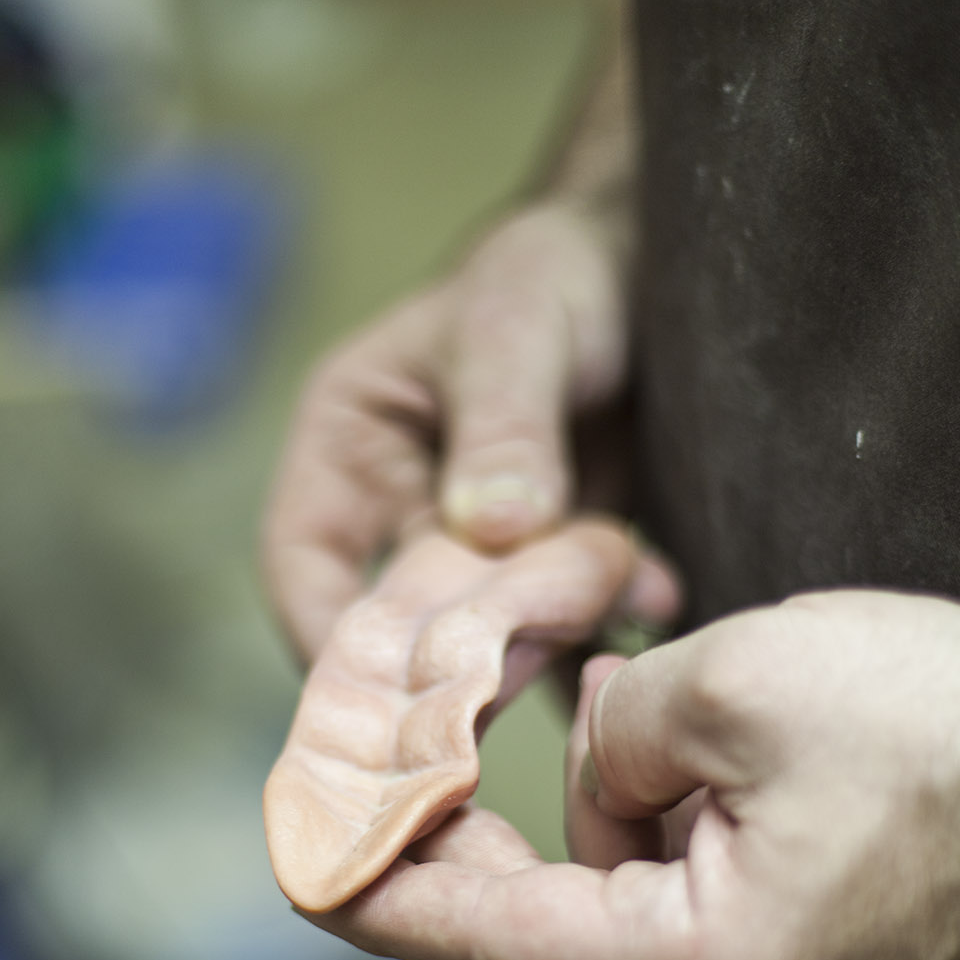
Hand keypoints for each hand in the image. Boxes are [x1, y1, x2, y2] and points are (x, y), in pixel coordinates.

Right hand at [260, 201, 679, 662]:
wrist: (648, 268)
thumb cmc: (553, 272)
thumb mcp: (519, 328)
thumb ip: (505, 423)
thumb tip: (491, 529)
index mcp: (348, 445)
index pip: (303, 561)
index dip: (327, 635)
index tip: (386, 691)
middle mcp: (399, 507)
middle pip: (400, 622)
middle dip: (459, 655)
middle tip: (532, 662)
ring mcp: (476, 547)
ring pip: (489, 633)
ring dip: (552, 641)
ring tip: (627, 604)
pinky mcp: (549, 567)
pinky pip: (562, 627)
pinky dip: (604, 634)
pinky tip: (656, 606)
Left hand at [307, 591, 959, 959]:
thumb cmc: (949, 729)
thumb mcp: (742, 687)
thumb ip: (618, 727)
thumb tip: (598, 755)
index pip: (496, 940)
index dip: (386, 898)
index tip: (302, 874)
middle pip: (549, 908)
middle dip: (489, 813)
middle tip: (423, 733)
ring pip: (615, 871)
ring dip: (606, 777)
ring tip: (659, 686)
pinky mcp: (795, 935)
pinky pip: (679, 866)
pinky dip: (658, 792)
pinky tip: (688, 721)